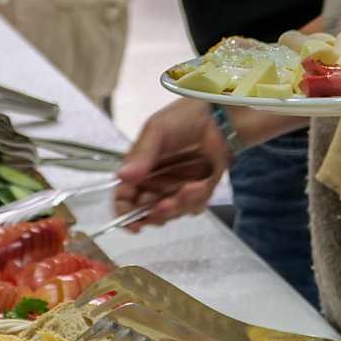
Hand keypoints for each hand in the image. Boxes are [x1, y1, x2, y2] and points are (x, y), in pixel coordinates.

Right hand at [109, 98, 228, 229]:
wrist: (217, 116)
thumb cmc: (181, 119)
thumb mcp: (156, 131)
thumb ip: (142, 154)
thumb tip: (122, 176)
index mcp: (137, 171)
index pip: (124, 199)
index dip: (125, 214)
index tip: (133, 224)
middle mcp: (154, 184)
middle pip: (147, 214)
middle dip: (155, 215)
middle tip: (164, 207)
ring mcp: (176, 190)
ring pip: (172, 214)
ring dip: (179, 206)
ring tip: (188, 189)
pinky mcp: (198, 192)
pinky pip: (194, 206)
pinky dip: (197, 198)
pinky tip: (200, 183)